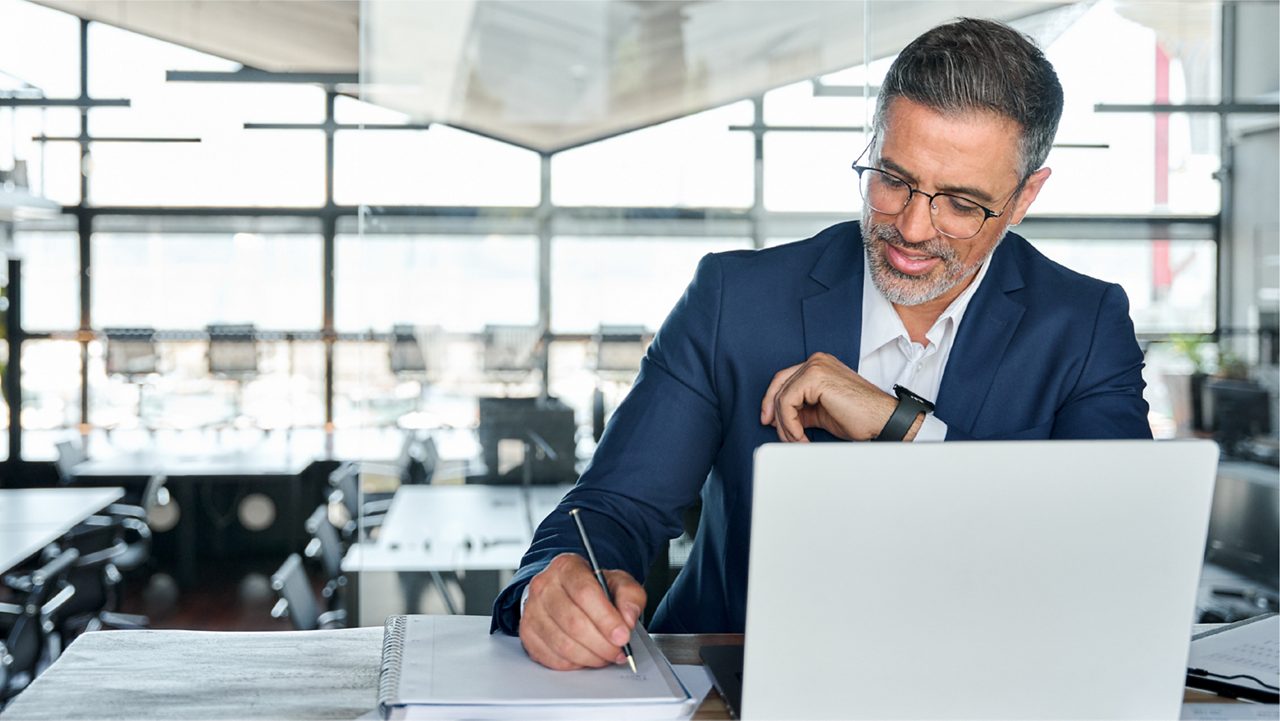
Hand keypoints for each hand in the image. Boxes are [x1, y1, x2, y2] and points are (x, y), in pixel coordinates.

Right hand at [519, 553, 646, 670]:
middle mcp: (544, 586)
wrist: (566, 593)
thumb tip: (628, 619)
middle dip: (601, 643)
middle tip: (619, 651)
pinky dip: (574, 664)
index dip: (606, 619)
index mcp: (566, 567)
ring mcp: (531, 610)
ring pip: (562, 644)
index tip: (623, 636)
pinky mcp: (527, 634)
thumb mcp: (618, 583)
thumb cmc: (592, 589)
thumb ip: (630, 597)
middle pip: (573, 622)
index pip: (585, 593)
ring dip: (590, 656)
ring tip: (606, 655)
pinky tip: (587, 656)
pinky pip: (552, 657)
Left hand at [760, 352, 917, 441]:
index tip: (770, 421)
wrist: (882, 420)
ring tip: (796, 440)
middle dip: (773, 412)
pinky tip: (800, 436)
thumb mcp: (821, 413)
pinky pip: (788, 402)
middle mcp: (817, 361)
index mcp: (819, 365)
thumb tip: (779, 419)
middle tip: (776, 432)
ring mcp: (816, 366)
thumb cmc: (860, 418)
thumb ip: (802, 410)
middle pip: (779, 384)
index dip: (773, 402)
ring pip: (782, 396)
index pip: (785, 380)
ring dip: (784, 424)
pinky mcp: (815, 377)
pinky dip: (789, 424)